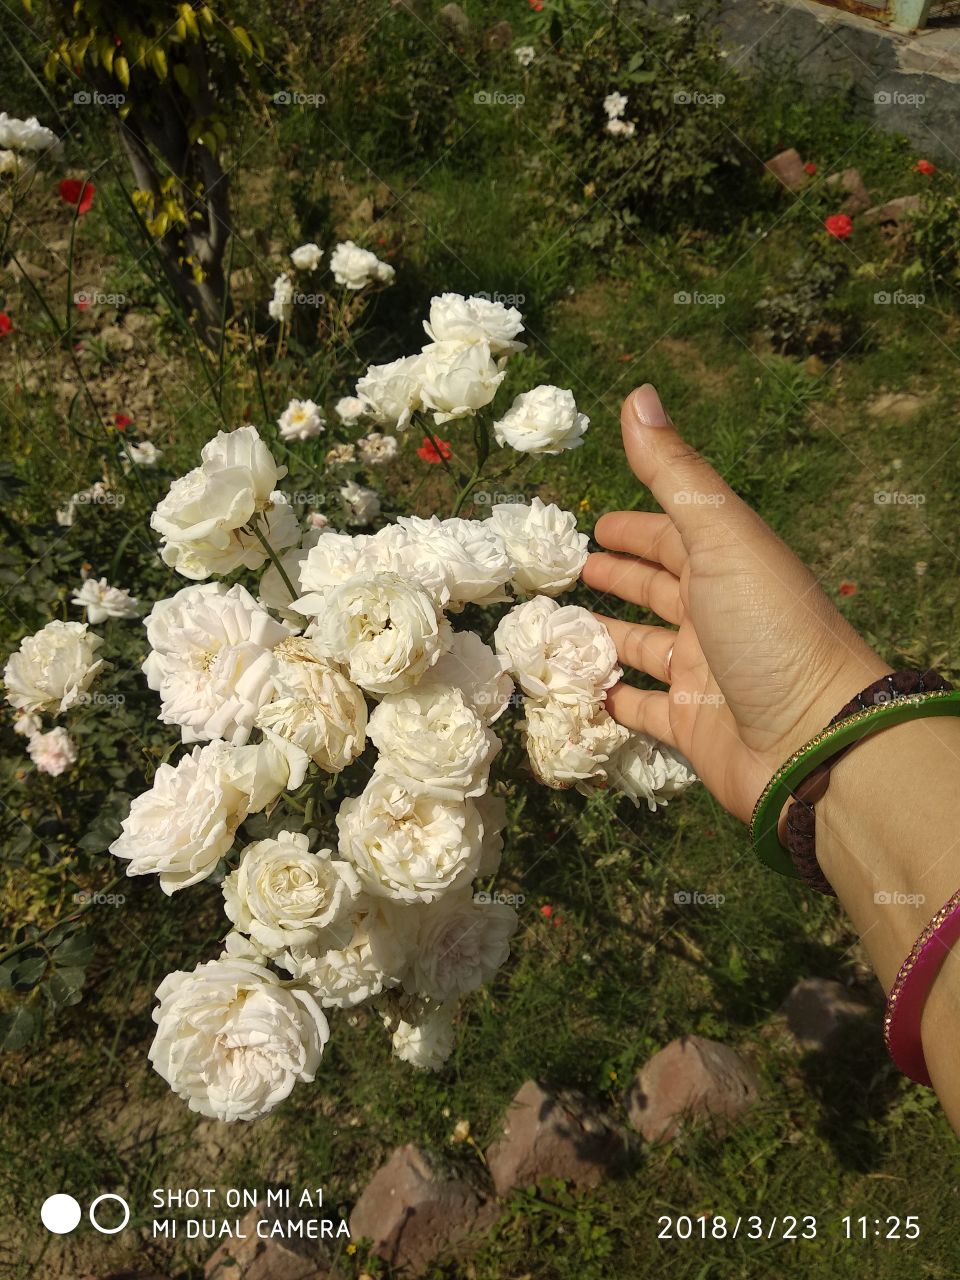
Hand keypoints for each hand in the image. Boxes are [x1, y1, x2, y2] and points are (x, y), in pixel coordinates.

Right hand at [582, 385, 891, 822]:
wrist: (812, 739)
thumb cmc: (768, 627)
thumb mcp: (722, 537)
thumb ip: (675, 473)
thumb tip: (637, 395)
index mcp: (728, 566)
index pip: (675, 536)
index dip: (636, 528)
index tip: (594, 523)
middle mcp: (716, 616)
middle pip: (660, 588)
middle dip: (620, 575)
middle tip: (573, 568)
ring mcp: (703, 673)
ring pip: (644, 647)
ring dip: (606, 635)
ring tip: (559, 625)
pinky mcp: (691, 725)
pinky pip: (640, 708)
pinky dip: (612, 698)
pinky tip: (582, 689)